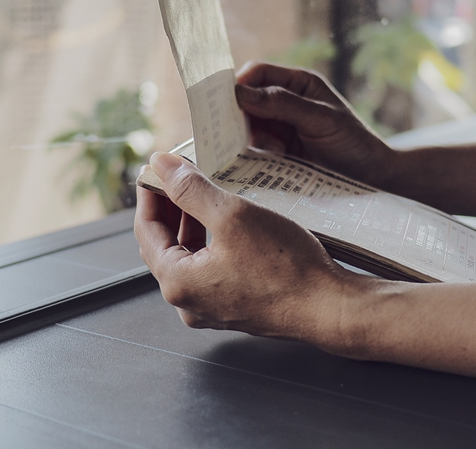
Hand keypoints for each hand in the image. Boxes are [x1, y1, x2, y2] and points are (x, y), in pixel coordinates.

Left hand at [134, 152, 361, 343]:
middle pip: (164, 245)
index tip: (156, 168)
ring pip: (189, 257)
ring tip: (204, 191)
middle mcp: (188, 302)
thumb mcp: (233, 215)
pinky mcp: (235, 308)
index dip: (149, 193)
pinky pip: (211, 270)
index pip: (146, 230)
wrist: (329, 307)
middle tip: (180, 175)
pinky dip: (211, 242)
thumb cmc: (285, 266)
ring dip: (192, 223)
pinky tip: (227, 221)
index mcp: (177, 283)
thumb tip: (160, 166)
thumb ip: (190, 189)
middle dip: (170, 207)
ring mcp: (211, 309)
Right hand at [235, 62, 392, 187]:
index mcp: (298, 84)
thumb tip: (241, 93)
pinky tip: (264, 162)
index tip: (224, 101)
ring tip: (263, 151)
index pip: (258, 73)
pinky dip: (251, 155)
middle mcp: (285, 103)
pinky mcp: (277, 154)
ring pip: (245, 127)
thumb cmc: (354, 143)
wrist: (373, 180)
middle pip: (246, 100)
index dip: (240, 83)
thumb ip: (283, 103)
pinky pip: (253, 150)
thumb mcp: (321, 119)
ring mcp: (280, 129)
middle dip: (237, 114)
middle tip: (230, 131)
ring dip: (246, 138)